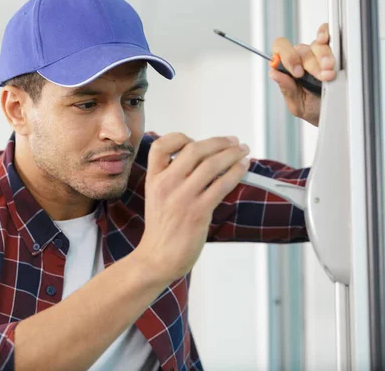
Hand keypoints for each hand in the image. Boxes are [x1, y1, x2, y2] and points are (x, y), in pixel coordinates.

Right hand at [134, 133, 249, 283]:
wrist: (157, 258)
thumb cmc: (162, 229)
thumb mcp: (156, 197)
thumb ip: (171, 177)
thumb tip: (200, 160)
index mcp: (154, 179)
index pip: (160, 145)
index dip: (179, 137)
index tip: (195, 140)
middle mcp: (166, 184)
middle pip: (193, 149)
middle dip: (218, 142)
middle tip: (233, 141)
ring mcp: (182, 198)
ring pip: (211, 164)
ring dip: (232, 154)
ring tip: (243, 151)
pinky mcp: (198, 212)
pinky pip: (221, 185)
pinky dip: (236, 172)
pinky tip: (243, 168)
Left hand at [270, 23, 336, 126]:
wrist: (332, 112)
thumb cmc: (312, 107)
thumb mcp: (297, 104)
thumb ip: (286, 89)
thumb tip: (274, 74)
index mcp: (286, 69)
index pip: (279, 50)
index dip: (288, 58)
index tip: (299, 73)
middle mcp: (299, 58)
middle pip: (301, 50)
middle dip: (312, 65)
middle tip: (322, 77)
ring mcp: (314, 52)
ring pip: (316, 45)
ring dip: (324, 58)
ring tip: (329, 73)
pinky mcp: (330, 49)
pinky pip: (325, 33)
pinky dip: (325, 34)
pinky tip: (326, 41)